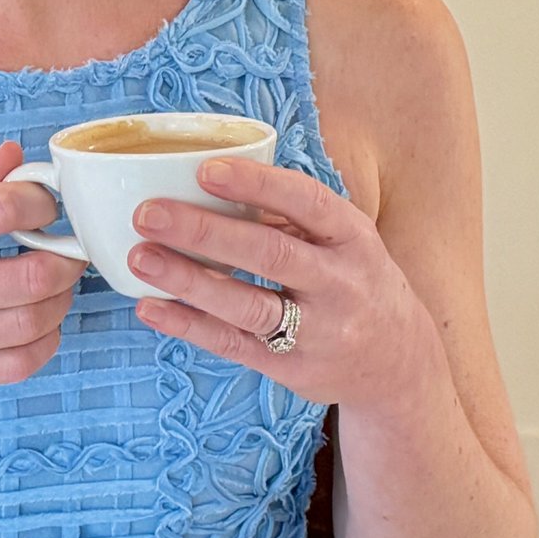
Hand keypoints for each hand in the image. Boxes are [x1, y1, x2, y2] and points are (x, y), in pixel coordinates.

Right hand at [0, 140, 84, 453]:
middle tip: (70, 247)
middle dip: (67, 258)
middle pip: (30, 276)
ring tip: (56, 284)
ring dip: (60, 301)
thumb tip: (16, 157)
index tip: (47, 202)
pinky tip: (40, 325)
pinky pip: (16, 366)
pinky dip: (44, 344)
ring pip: (31, 324)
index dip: (40, 201)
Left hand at [124, 157, 440, 411]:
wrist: (398, 362)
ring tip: (140, 258)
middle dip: (205, 231)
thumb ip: (292, 214)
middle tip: (148, 213)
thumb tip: (210, 181)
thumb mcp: (345, 239)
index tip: (204, 169)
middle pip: (270, 254)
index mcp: (353, 237)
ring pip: (248, 305)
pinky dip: (189, 326)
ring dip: (189, 281)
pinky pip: (234, 345)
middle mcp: (340, 284)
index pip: (307, 202)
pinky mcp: (293, 369)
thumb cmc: (354, 280)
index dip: (256, 185)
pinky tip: (151, 307)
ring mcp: (319, 331)